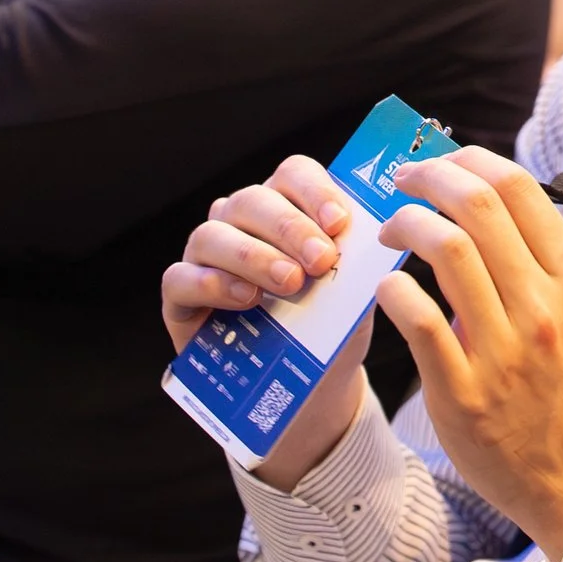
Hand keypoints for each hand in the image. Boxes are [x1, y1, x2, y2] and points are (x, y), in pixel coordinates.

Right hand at [162, 155, 371, 487]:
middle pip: (254, 200)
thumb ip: (360, 262)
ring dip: (254, 255)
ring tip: (289, 283)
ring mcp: (205, 255)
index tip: (341, 224)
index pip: (294, 174)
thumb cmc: (333, 325)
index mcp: (288, 205)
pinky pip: (180, 277)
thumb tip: (382, 241)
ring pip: (213, 233)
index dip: (316, 192)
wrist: (310, 387)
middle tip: (321, 261)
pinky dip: (213, 284)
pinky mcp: (180, 296)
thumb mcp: (354, 292)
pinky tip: (247, 300)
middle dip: (290, 229)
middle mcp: (240, 220)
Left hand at [378, 147, 562, 560]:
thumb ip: (543, 261)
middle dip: (429, 177)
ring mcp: (504, 349)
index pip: (518, 187)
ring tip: (389, 229)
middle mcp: (544, 305)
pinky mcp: (465, 392)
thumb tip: (488, 207)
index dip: (468, 159)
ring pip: (447, 250)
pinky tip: (387, 288)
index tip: (442, 162)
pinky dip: (394, 290)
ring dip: (406, 223)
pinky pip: (418, 319)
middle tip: (404, 181)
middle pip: (478, 206)